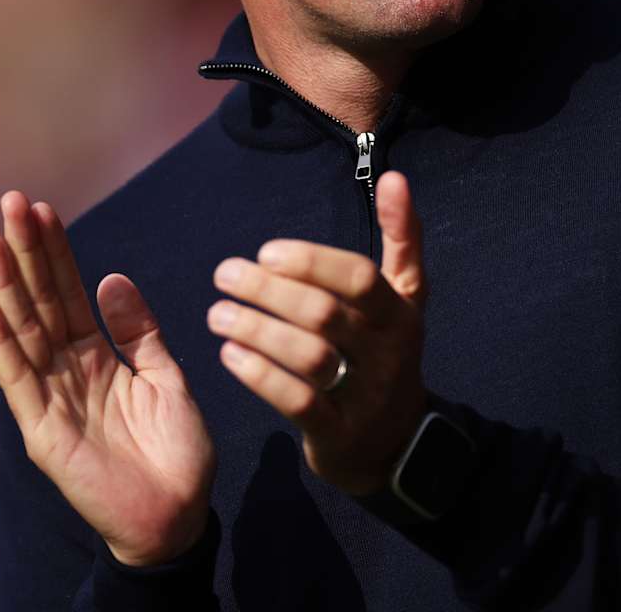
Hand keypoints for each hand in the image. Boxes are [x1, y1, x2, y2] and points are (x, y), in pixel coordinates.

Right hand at [0, 192, 215, 566]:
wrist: (178, 515)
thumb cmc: (175, 451)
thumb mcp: (165, 377)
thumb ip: (139, 330)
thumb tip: (110, 277)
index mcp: (96, 356)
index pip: (68, 292)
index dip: (56, 251)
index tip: (42, 207)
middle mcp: (66, 370)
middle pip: (39, 301)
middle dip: (25, 252)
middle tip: (8, 201)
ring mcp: (51, 397)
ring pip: (21, 329)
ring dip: (3, 283)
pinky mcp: (42, 430)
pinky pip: (17, 377)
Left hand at [206, 170, 427, 493]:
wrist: (393, 442)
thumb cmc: (384, 352)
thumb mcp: (404, 297)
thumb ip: (401, 237)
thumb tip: (395, 177)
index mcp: (400, 312)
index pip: (359, 278)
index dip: (312, 262)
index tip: (267, 251)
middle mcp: (387, 352)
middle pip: (325, 313)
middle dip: (269, 291)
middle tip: (224, 274)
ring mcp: (364, 395)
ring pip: (309, 356)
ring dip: (257, 330)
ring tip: (216, 313)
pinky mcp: (338, 432)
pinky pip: (298, 402)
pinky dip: (260, 375)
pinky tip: (228, 353)